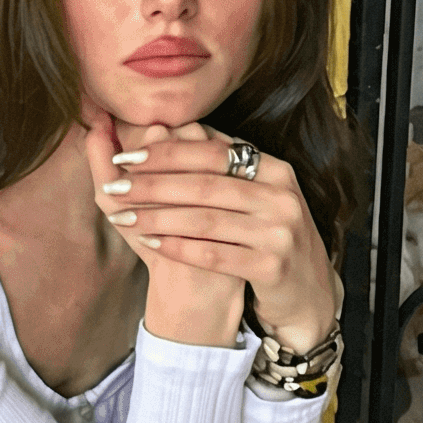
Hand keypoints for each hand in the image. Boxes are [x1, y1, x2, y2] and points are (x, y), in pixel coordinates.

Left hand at [87, 116, 336, 353]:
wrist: (306, 292)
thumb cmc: (268, 237)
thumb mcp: (254, 196)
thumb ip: (219, 167)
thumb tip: (165, 130)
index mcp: (275, 170)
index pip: (213, 152)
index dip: (166, 153)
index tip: (127, 158)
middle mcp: (282, 196)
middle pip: (204, 184)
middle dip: (153, 184)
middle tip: (116, 186)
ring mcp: (280, 232)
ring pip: (205, 219)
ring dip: (157, 216)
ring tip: (123, 216)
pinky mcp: (273, 267)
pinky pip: (214, 254)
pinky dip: (177, 247)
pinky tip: (149, 242)